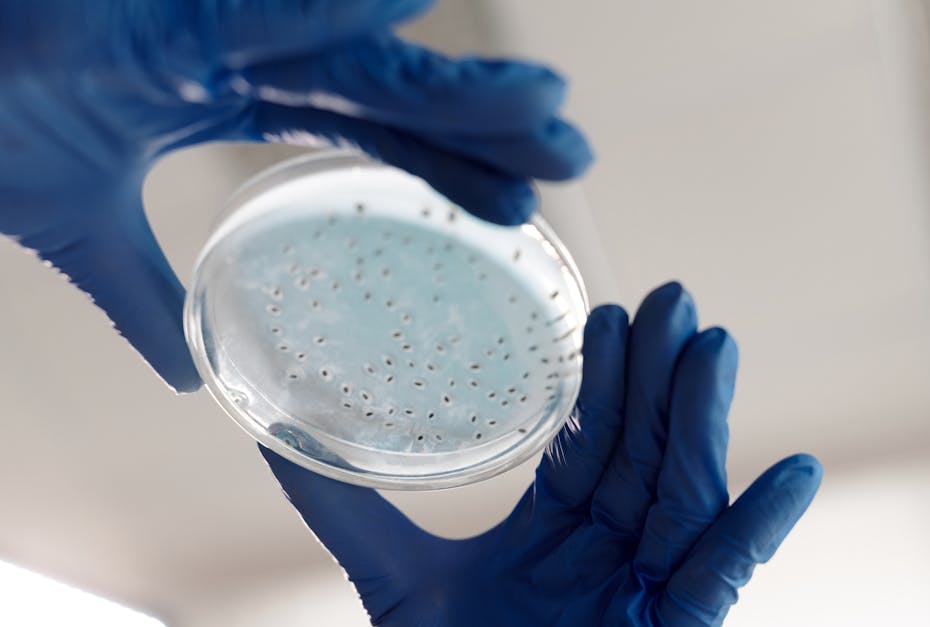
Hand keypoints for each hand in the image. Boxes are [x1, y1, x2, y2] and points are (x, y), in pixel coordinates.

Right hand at [0, 0, 590, 391]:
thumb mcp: (80, 225)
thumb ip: (144, 294)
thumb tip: (191, 378)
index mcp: (229, 93)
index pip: (367, 134)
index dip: (444, 167)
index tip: (516, 205)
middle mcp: (240, 49)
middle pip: (389, 93)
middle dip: (479, 124)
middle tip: (570, 156)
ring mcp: (216, 15)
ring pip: (360, 50)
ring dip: (452, 81)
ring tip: (546, 107)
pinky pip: (279, 2)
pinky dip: (347, 9)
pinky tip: (421, 16)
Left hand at [261, 282, 821, 625]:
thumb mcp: (393, 584)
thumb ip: (342, 508)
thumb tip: (271, 430)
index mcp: (550, 536)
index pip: (582, 446)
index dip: (597, 383)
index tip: (603, 314)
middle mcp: (605, 556)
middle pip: (637, 455)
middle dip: (656, 379)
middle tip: (671, 299)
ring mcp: (645, 596)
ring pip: (681, 497)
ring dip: (702, 424)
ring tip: (714, 346)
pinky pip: (724, 581)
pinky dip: (761, 531)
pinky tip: (794, 471)